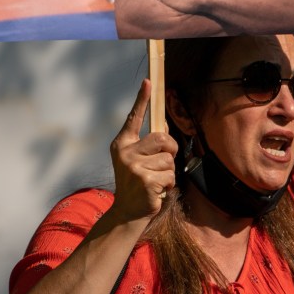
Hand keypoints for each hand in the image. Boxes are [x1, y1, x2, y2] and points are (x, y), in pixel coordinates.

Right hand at [109, 79, 177, 222]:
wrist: (127, 212)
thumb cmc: (137, 182)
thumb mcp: (138, 159)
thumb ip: (149, 143)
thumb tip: (163, 123)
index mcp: (122, 144)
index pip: (134, 118)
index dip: (142, 99)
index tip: (148, 82)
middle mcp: (125, 153)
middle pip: (162, 138)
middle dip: (171, 150)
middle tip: (165, 161)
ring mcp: (134, 167)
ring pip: (169, 159)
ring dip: (169, 171)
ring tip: (156, 180)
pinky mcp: (145, 181)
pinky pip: (170, 175)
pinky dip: (169, 184)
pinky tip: (157, 190)